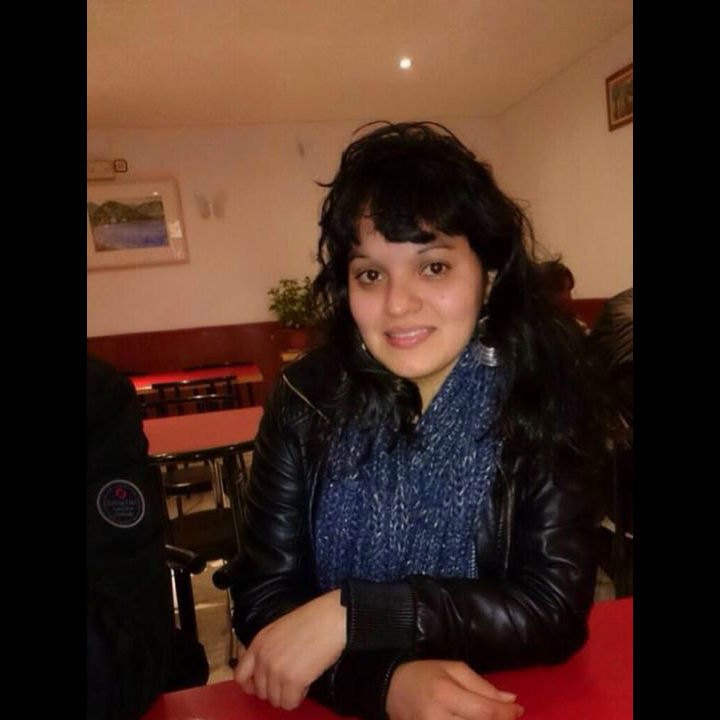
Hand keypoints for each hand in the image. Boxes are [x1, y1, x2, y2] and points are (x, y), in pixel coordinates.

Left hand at [234, 589, 345, 709]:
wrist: (331, 619)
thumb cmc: (312, 620)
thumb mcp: (280, 629)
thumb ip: (268, 649)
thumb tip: (265, 671)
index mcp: (258, 643)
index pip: (240, 676)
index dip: (251, 685)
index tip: (263, 686)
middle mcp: (263, 658)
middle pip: (260, 692)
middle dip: (276, 689)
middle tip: (290, 678)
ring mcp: (276, 670)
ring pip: (275, 700)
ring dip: (288, 694)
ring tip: (301, 676)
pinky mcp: (292, 680)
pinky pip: (289, 703)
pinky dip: (299, 697)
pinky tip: (307, 681)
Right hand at [386, 660, 523, 719]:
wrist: (390, 688)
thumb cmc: (424, 674)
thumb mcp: (453, 669)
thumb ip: (482, 686)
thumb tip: (511, 701)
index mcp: (444, 694)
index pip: (484, 712)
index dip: (507, 714)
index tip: (519, 710)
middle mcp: (437, 719)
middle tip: (506, 717)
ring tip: (490, 718)